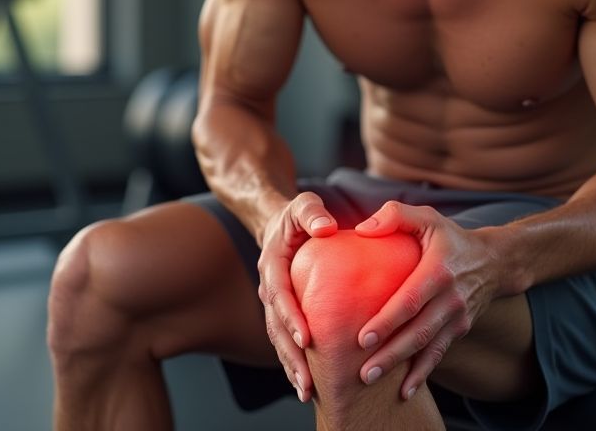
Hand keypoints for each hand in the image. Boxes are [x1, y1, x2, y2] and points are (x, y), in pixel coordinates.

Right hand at [257, 192, 337, 402]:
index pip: (279, 294)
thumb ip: (312, 212)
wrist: (280, 225)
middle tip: (307, 381)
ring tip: (306, 391)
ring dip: (290, 366)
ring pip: (277, 339)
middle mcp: (268, 287)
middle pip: (275, 327)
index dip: (290, 317)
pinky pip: (285, 340)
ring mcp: (272, 303)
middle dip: (290, 356)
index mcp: (272, 264)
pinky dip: (293, 362)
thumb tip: (327, 227)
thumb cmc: (299, 215)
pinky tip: (307, 384)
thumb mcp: (304, 204)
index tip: (305, 338)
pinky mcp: (282, 312)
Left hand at [354, 201, 499, 398]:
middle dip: (390, 353)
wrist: (495, 261)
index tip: (362, 337)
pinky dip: (423, 373)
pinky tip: (404, 390)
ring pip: (427, 347)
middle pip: (417, 331)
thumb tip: (363, 230)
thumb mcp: (427, 217)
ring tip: (372, 381)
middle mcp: (451, 298)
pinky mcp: (460, 329)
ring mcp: (458, 317)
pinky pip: (439, 353)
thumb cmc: (449, 237)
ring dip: (401, 368)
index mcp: (439, 270)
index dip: (388, 320)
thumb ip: (395, 215)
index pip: (411, 299)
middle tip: (363, 371)